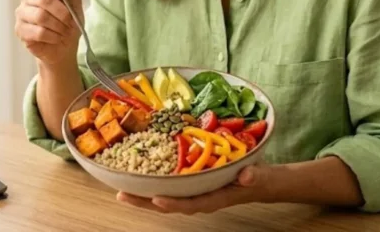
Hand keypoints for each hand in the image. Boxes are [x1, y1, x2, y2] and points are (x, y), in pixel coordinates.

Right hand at [15, 0, 82, 67]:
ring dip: (59, 25)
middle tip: (69, 20)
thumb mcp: (74, 1)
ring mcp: (21, 13)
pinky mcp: (20, 30)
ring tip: (64, 30)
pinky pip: (38, 32)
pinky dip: (53, 36)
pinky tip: (55, 37)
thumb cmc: (69, 21)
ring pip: (41, 16)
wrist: (65, 46)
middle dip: (62, 11)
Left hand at [116, 164, 274, 214]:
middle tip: (122, 195)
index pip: (189, 204)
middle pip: (168, 204)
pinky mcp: (189, 185)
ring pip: (164, 197)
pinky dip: (152, 183)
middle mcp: (199, 198)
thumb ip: (253, 176)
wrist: (259, 182)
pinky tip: (137, 176)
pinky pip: (168, 187)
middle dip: (144, 201)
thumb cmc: (258, 179)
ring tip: (121, 190)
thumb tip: (247, 175)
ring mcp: (193, 193)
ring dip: (143, 195)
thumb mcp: (259, 176)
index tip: (155, 198)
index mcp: (213, 198)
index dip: (172, 203)